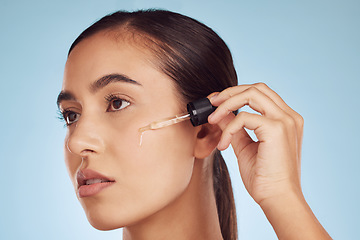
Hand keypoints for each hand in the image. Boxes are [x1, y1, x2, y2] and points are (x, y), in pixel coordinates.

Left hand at [208, 83, 303, 205]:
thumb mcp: (245, 147)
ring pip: (251, 94)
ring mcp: (285, 120)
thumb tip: (219, 114)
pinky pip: (244, 117)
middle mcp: (289, 116)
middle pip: (257, 88)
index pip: (261, 94)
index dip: (237, 93)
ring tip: (212, 118)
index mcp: (285, 120)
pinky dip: (229, 128)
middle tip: (211, 103)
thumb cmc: (264, 178)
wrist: (277, 199)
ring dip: (227, 103)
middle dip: (230, 92)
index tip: (217, 102)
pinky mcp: (277, 129)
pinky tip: (224, 145)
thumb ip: (234, 128)